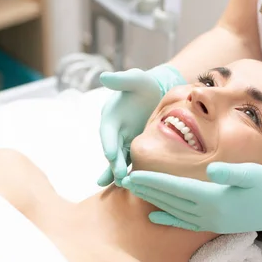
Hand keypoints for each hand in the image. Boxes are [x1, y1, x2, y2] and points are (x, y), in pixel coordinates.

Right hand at [97, 65, 185, 185]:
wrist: (157, 92)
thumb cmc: (144, 84)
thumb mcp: (135, 79)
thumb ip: (122, 80)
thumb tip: (104, 76)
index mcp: (111, 116)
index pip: (107, 132)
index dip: (109, 143)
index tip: (111, 155)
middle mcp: (115, 131)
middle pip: (113, 150)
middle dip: (115, 164)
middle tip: (120, 176)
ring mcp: (124, 141)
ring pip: (120, 160)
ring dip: (119, 172)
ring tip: (122, 185)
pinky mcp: (135, 147)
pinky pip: (132, 161)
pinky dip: (131, 172)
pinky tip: (131, 185)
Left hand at [121, 162, 261, 233]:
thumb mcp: (254, 174)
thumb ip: (232, 172)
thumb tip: (210, 170)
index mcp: (214, 198)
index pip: (175, 189)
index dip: (152, 181)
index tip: (131, 174)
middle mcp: (208, 213)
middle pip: (169, 200)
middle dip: (145, 189)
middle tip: (120, 180)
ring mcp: (210, 221)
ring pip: (173, 211)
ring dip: (152, 201)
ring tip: (133, 191)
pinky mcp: (214, 224)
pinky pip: (184, 223)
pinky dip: (167, 219)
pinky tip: (154, 216)